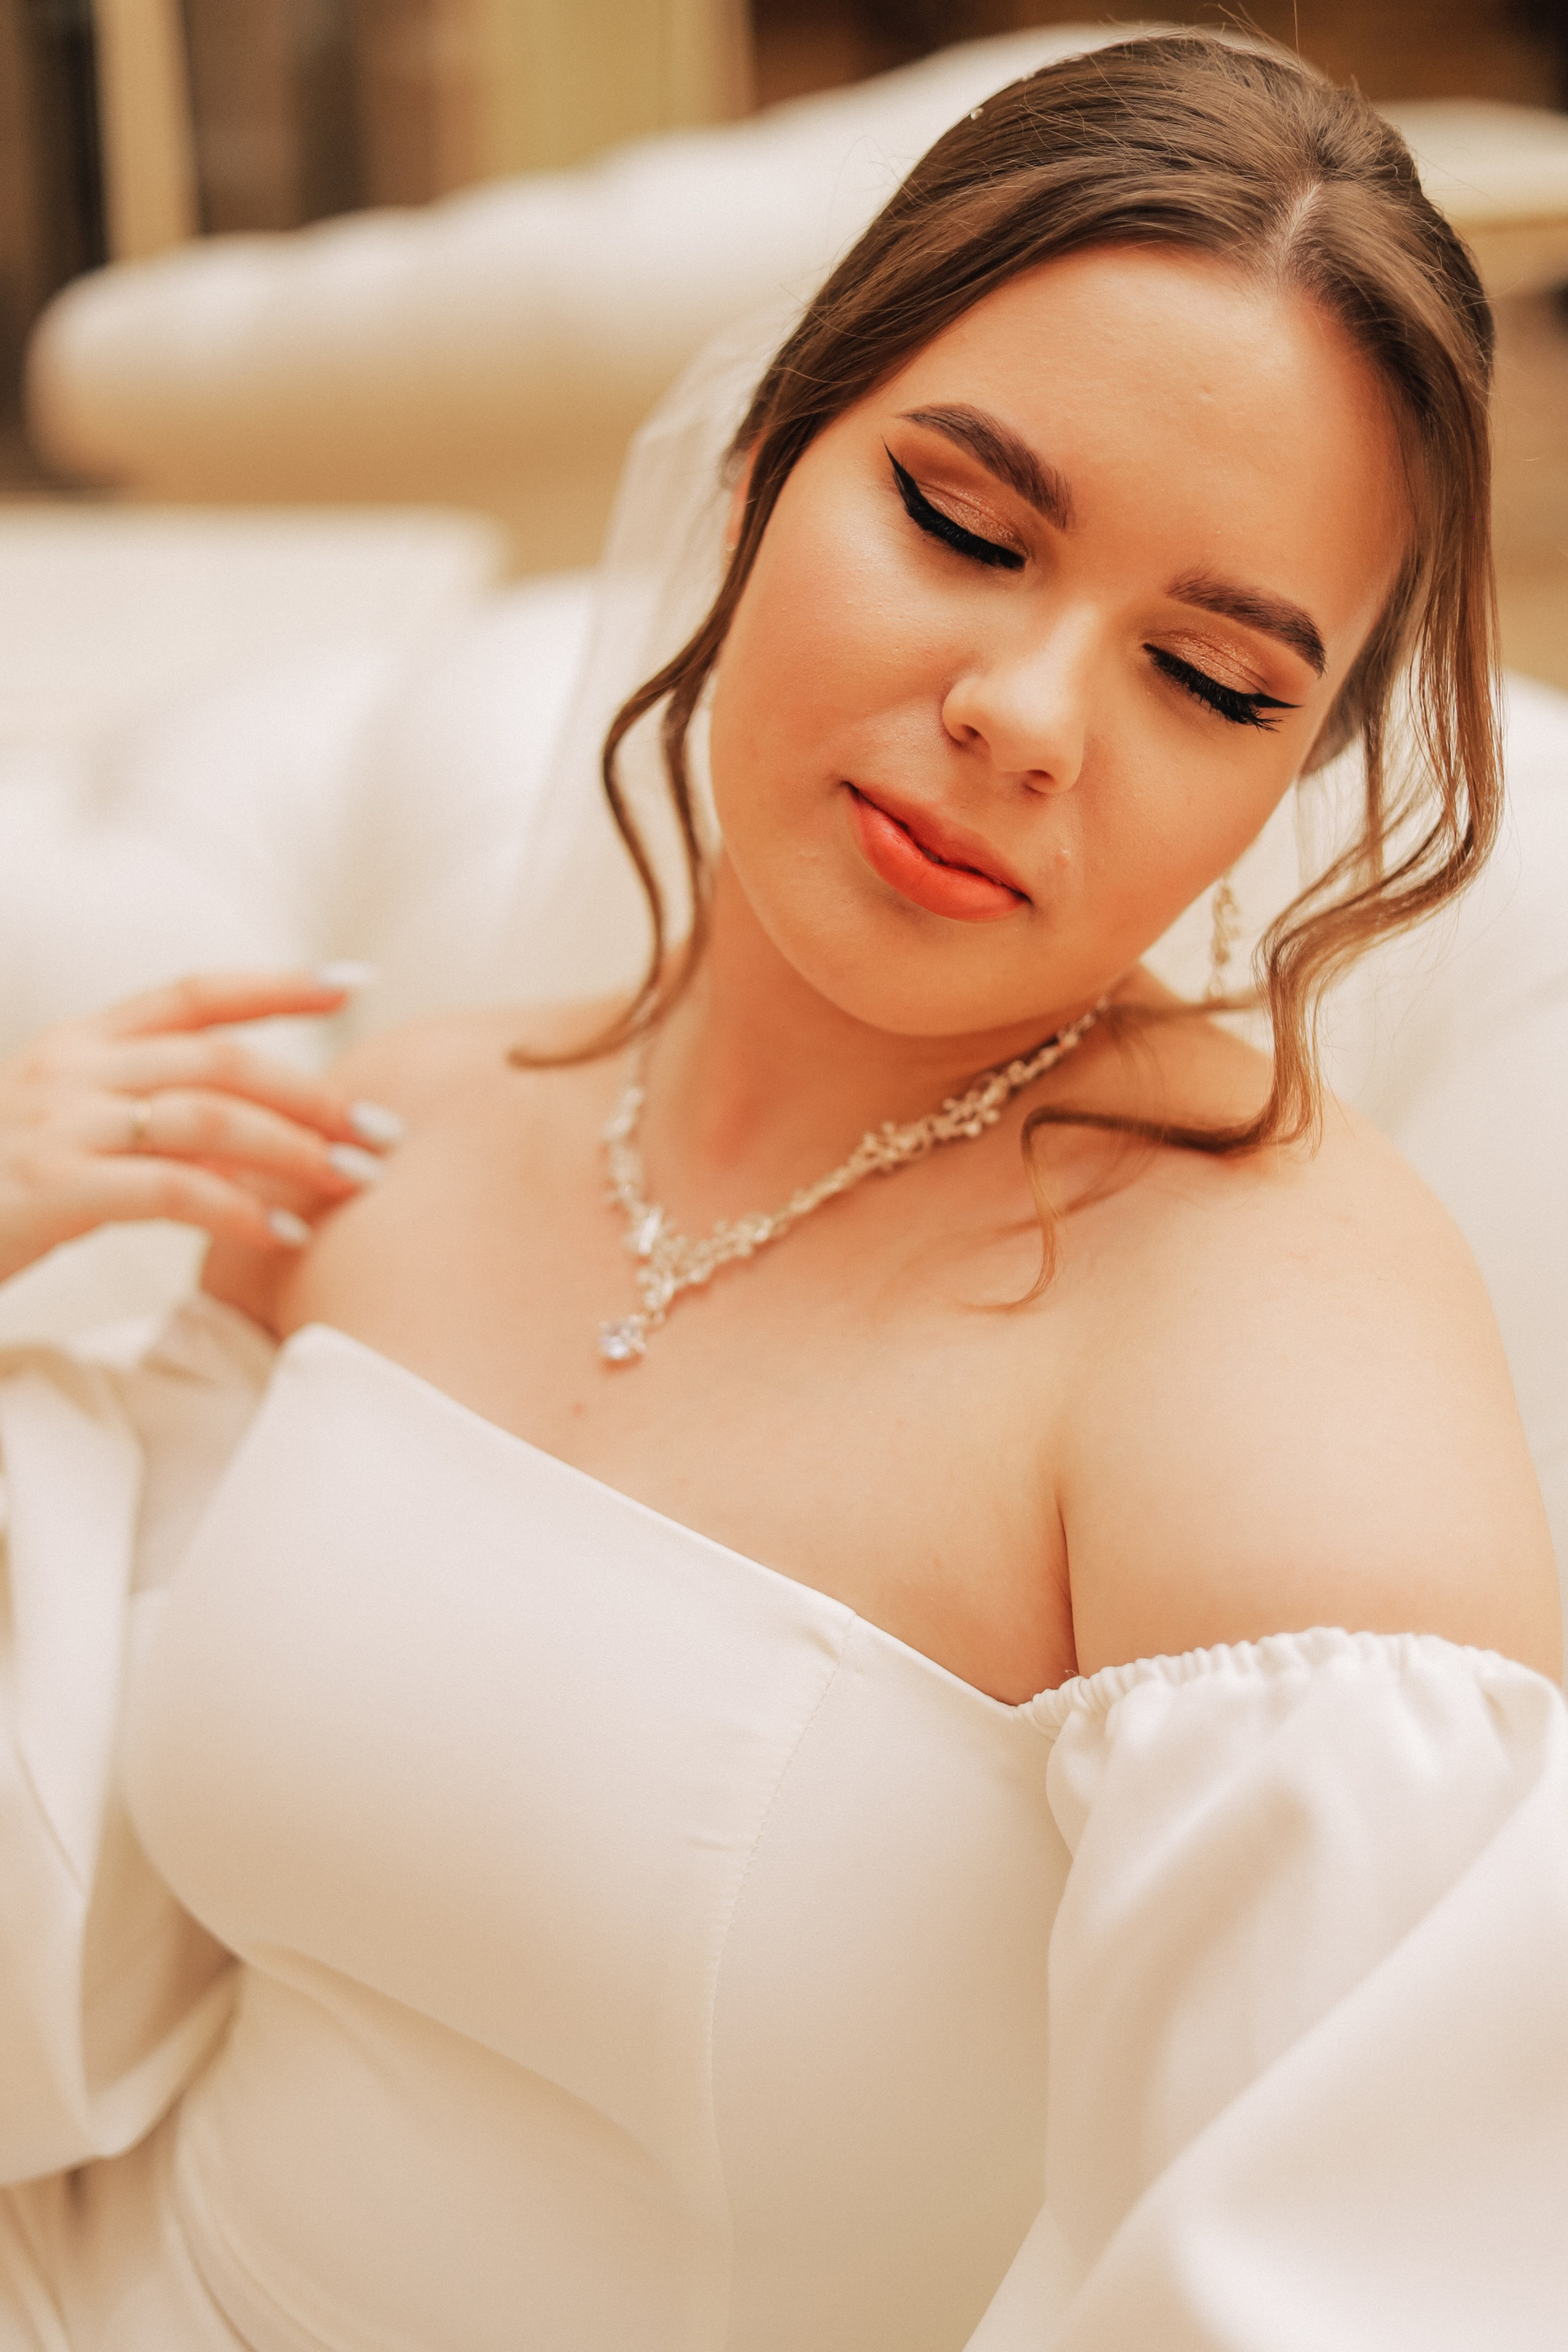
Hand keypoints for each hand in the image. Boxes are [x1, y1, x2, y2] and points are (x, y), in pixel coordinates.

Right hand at [0, 969, 401, 1286]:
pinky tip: (283, 1235)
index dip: (276, 983)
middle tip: (381, 1132)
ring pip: (205, 1118)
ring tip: (352, 1184)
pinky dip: (238, 1210)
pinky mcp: (47, 1191)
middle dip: (311, 1093)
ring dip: (292, 1150)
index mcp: (75, 1047)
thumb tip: (253, 1130)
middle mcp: (66, 1071)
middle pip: (219, 1060)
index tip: (355, 981)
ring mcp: (54, 1127)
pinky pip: (168, 1190)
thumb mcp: (65, 1135)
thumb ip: (141, 1114)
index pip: (192, 993)